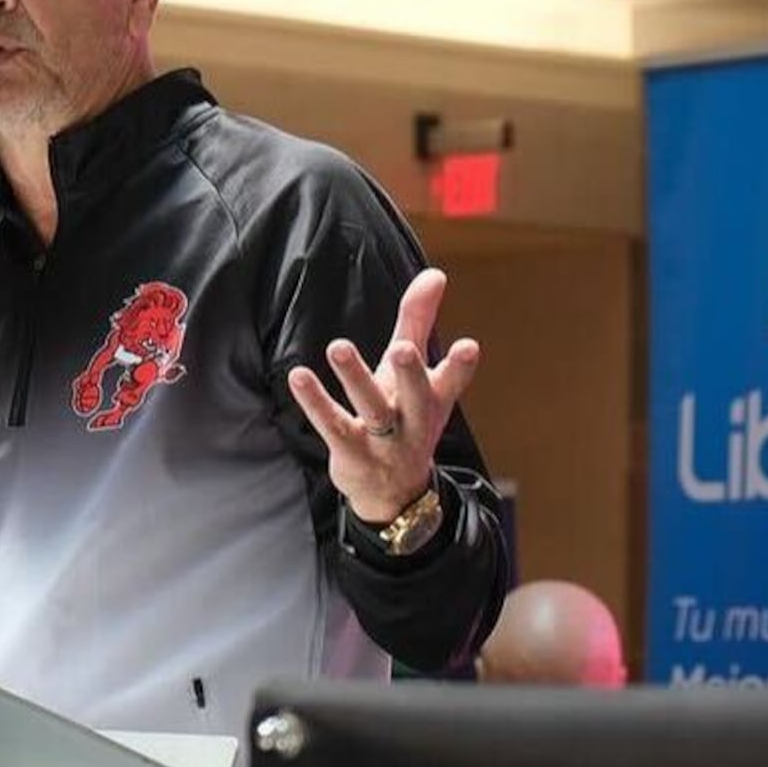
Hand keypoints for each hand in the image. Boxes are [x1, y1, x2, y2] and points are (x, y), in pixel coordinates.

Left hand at [286, 267, 480, 524]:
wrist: (394, 493)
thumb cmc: (406, 414)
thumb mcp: (417, 371)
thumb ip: (420, 321)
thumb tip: (435, 273)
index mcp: (433, 400)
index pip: (452, 382)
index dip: (460, 366)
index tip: (469, 346)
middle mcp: (413, 422)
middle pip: (415, 396)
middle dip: (410, 373)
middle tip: (402, 349)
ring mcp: (383, 442)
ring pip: (372, 410)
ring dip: (356, 378)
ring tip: (338, 346)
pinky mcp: (351, 453)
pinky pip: (333, 425)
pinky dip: (315, 402)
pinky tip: (298, 376)